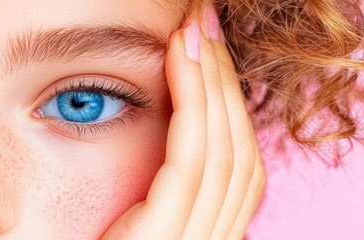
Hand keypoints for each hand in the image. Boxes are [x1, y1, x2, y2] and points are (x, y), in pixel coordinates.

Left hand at [102, 6, 265, 239]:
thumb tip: (162, 141)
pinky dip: (192, 108)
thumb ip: (152, 204)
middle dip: (225, 85)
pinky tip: (181, 62)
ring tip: (196, 33)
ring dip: (213, 84)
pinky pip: (190, 166)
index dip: (228, 108)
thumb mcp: (124, 230)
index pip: (235, 169)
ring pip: (225, 154)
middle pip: (239, 155)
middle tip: (206, 27)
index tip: (207, 54)